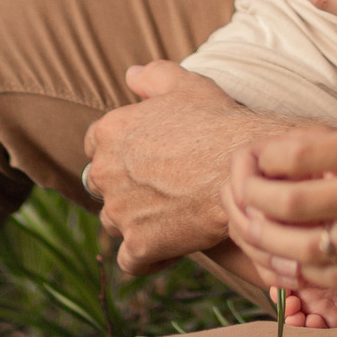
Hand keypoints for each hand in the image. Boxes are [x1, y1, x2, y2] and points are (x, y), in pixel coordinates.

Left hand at [84, 62, 294, 272]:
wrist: (241, 168)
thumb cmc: (216, 122)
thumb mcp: (186, 85)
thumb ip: (152, 77)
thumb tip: (131, 75)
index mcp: (109, 132)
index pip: (95, 146)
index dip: (121, 153)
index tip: (146, 159)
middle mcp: (105, 172)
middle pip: (102, 186)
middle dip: (124, 188)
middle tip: (160, 189)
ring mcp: (120, 211)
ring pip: (114, 223)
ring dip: (135, 222)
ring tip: (171, 217)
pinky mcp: (139, 244)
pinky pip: (131, 260)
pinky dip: (147, 257)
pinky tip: (171, 247)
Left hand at [221, 123, 336, 292]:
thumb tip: (300, 150)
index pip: (297, 153)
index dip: (261, 160)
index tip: (251, 162)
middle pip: (291, 202)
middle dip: (252, 201)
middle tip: (241, 199)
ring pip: (307, 248)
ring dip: (271, 244)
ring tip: (257, 235)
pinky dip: (305, 274)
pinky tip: (291, 264)